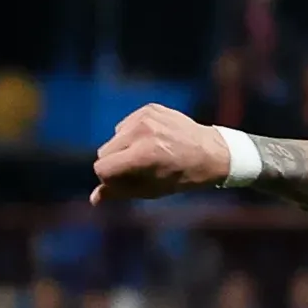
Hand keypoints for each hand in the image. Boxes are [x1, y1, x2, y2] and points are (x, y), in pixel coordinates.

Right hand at [90, 104, 230, 203]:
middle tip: (139, 169)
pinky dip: (133, 135)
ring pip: (114, 138)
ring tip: (149, 154)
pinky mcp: (149, 108)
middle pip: (104, 151)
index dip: (110, 179)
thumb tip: (94, 199)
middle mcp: (142, 131)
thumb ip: (120, 192)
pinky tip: (153, 141)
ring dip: (124, 148)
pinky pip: (125, 125)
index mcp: (143, 155)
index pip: (102, 167)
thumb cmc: (184, 177)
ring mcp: (145, 116)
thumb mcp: (152, 190)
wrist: (213, 151)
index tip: (125, 182)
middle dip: (116, 163)